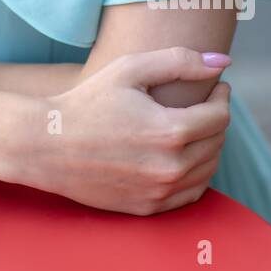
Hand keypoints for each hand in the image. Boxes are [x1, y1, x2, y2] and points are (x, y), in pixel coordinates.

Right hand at [0, 46, 231, 215]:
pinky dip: (196, 173)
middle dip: (216, 119)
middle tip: (203, 104)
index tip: (215, 87)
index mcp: (170, 130)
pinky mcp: (149, 208)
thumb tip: (223, 62)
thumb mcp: (129, 68)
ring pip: (209, 169)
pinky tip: (181, 154)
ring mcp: (160, 192)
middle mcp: (170, 167)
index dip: (222, 96)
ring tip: (192, 126)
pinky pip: (192, 193)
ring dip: (209, 146)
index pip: (220, 116)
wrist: (47, 145)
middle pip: (217, 142)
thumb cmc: (88, 101)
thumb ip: (180, 61)